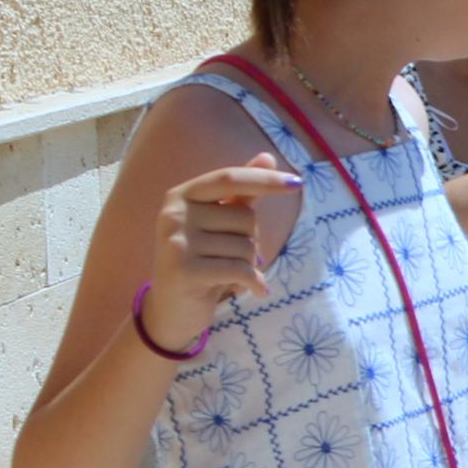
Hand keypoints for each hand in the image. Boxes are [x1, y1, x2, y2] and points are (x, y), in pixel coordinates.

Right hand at [149, 156, 298, 334]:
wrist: (170, 310)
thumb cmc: (200, 262)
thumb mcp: (218, 225)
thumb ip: (241, 194)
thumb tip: (267, 157)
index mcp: (181, 195)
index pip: (229, 178)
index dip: (264, 180)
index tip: (297, 183)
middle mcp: (174, 214)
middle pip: (244, 217)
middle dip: (251, 240)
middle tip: (232, 258)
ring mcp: (176, 242)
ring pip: (245, 246)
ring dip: (250, 264)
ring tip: (229, 274)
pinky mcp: (184, 270)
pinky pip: (240, 269)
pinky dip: (254, 282)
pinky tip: (252, 290)